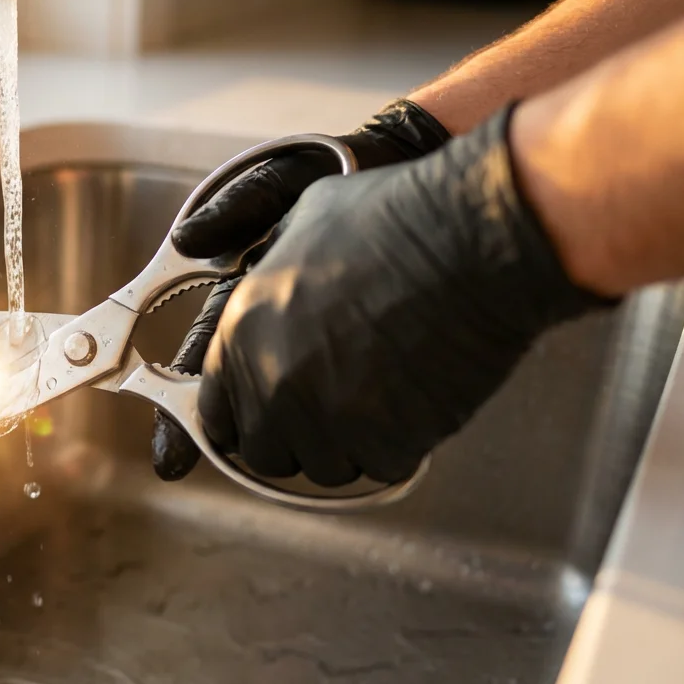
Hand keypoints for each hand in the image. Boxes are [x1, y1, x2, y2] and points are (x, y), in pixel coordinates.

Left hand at [152, 98, 450, 479]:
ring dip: (349, 444)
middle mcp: (271, 382)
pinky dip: (400, 446)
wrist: (468, 239)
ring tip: (382, 399)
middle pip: (265, 451)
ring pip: (324, 467)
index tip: (265, 414)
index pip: (214, 411)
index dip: (244, 414)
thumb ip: (268, 267)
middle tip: (334, 409)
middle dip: (295, 436)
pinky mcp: (384, 440)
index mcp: (240, 332)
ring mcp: (325, 417)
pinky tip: (417, 402)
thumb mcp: (301, 220)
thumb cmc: (390, 216)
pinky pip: (380, 467)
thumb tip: (238, 253)